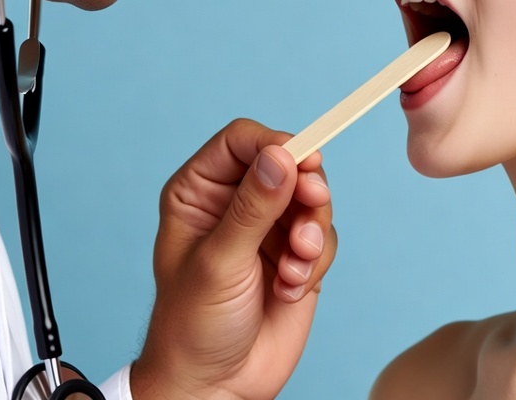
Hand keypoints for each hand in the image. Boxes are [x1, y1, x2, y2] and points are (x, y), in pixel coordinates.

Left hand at [131, 119, 336, 399]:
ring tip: (294, 265)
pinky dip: (314, 261)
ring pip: (311, 198)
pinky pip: (323, 235)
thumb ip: (253, 208)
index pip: (242, 141)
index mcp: (201, 190)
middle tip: (314, 205)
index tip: (303, 160)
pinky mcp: (295, 253)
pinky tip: (291, 287)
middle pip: (287, 163)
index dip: (275, 143)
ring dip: (310, 232)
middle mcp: (236, 201)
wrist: (216, 388)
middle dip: (305, 189)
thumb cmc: (193, 326)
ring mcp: (268, 227)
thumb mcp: (219, 262)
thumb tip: (282, 157)